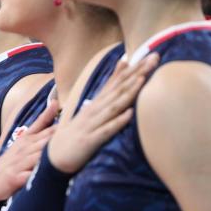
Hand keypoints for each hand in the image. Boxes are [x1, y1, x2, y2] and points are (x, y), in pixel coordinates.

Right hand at [0, 98, 58, 201]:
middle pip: (44, 139)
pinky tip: (46, 175)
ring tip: (66, 150)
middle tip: (74, 126)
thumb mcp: (24, 143)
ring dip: (50, 153)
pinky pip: (28, 176)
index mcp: (27, 140)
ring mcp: (20, 163)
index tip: (57, 102)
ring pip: (38, 156)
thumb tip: (56, 117)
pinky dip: (37, 175)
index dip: (49, 114)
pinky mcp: (15, 178)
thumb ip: (40, 131)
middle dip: (58, 133)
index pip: (40, 125)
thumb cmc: (12, 161)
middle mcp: (25, 149)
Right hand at [48, 53, 159, 173]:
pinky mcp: (90, 140)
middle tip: (154, 58)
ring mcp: (92, 124)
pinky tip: (129, 114)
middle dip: (137, 73)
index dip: (134, 68)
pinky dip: (117, 122)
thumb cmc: (77, 133)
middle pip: (118, 89)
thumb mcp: (91, 112)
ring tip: (142, 79)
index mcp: (96, 103)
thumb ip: (105, 95)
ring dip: (127, 93)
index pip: (117, 81)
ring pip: (113, 106)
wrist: (56, 156)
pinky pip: (106, 130)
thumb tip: (118, 79)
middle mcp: (95, 109)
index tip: (152, 55)